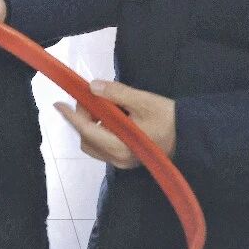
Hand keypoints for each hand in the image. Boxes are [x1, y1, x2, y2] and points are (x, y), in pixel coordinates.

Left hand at [53, 80, 176, 168]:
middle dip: (82, 118)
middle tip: (91, 98)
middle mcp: (117, 159)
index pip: (87, 130)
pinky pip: (103, 146)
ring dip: (90, 125)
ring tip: (101, 105)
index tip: (58, 104)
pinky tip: (110, 116)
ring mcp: (121, 162)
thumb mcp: (143, 101)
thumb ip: (117, 94)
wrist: (190, 136)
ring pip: (94, 144)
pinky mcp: (126, 159)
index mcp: (120, 146)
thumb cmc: (168, 118)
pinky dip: (99, 130)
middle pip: (86, 139)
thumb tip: (92, 86)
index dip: (71, 116)